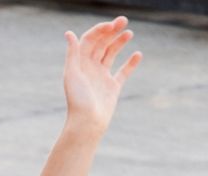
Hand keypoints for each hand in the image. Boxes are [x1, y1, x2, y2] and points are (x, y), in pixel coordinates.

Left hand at [63, 16, 141, 134]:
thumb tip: (69, 33)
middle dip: (112, 31)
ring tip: (129, 33)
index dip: (100, 30)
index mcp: (79, 63)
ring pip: (111, 54)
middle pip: (101, 44)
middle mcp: (89, 68)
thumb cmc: (78, 100)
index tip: (112, 24)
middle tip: (124, 20)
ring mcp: (101, 77)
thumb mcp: (72, 74)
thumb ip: (72, 53)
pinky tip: (138, 54)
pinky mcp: (112, 87)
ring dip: (119, 42)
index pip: (90, 40)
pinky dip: (131, 63)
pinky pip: (123, 72)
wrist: (87, 123)